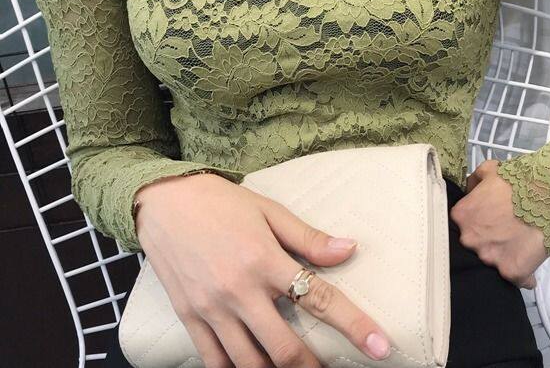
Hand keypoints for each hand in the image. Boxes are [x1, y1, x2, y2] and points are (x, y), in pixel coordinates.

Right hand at [134, 173, 391, 366]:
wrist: (164, 201)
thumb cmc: (221, 202)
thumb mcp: (269, 210)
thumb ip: (308, 237)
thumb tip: (349, 249)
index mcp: (264, 259)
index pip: (318, 298)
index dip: (354, 325)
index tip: (381, 346)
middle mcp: (239, 290)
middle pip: (285, 348)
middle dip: (314, 367)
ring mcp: (211, 309)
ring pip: (250, 364)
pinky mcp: (189, 319)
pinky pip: (214, 362)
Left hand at [448, 159, 548, 289]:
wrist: (547, 195)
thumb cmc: (518, 181)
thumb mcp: (490, 170)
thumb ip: (474, 181)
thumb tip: (470, 191)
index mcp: (461, 216)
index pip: (461, 226)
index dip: (476, 224)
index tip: (487, 221)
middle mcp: (469, 239)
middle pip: (474, 246)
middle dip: (487, 241)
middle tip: (503, 232)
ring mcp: (489, 258)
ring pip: (493, 263)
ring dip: (503, 257)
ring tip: (519, 245)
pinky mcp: (511, 271)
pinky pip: (516, 279)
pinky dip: (523, 275)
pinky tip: (528, 262)